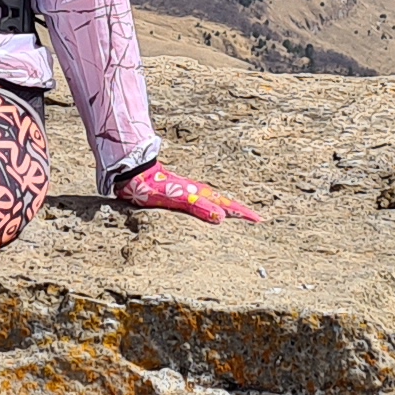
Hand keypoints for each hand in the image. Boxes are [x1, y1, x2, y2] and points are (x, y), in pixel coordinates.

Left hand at [112, 157, 257, 223]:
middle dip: (241, 211)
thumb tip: (222, 218)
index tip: (259, 221)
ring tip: (240, 214)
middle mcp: (198, 192)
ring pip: (216, 200)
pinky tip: (211, 209)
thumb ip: (199, 208)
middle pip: (225, 202)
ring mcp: (190, 192)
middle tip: (257, 219)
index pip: (227, 206)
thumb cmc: (154, 188)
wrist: (135, 174)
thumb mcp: (177, 200)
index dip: (243, 213)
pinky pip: (204, 201)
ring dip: (229, 208)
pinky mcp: (181, 194)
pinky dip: (214, 206)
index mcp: (201, 194)